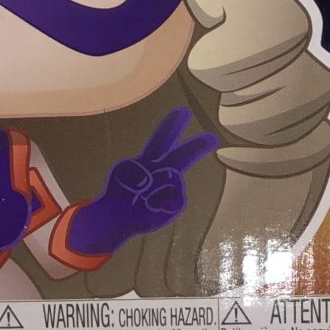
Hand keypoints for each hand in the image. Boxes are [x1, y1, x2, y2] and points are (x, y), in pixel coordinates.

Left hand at [65, 108, 219, 256]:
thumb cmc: (118, 192)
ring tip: (142, 199)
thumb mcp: (121, 174)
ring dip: (158, 187)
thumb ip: (135, 172)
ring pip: (173, 179)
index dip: (172, 126)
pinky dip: (164, 203)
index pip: (162, 139)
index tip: (183, 112)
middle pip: (182, 156)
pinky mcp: (173, 205)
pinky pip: (176, 199)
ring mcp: (170, 188)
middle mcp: (163, 172)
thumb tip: (150, 181)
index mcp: (149, 159)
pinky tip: (152, 207)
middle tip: (212, 138)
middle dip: (197, 146)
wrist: (117, 217)